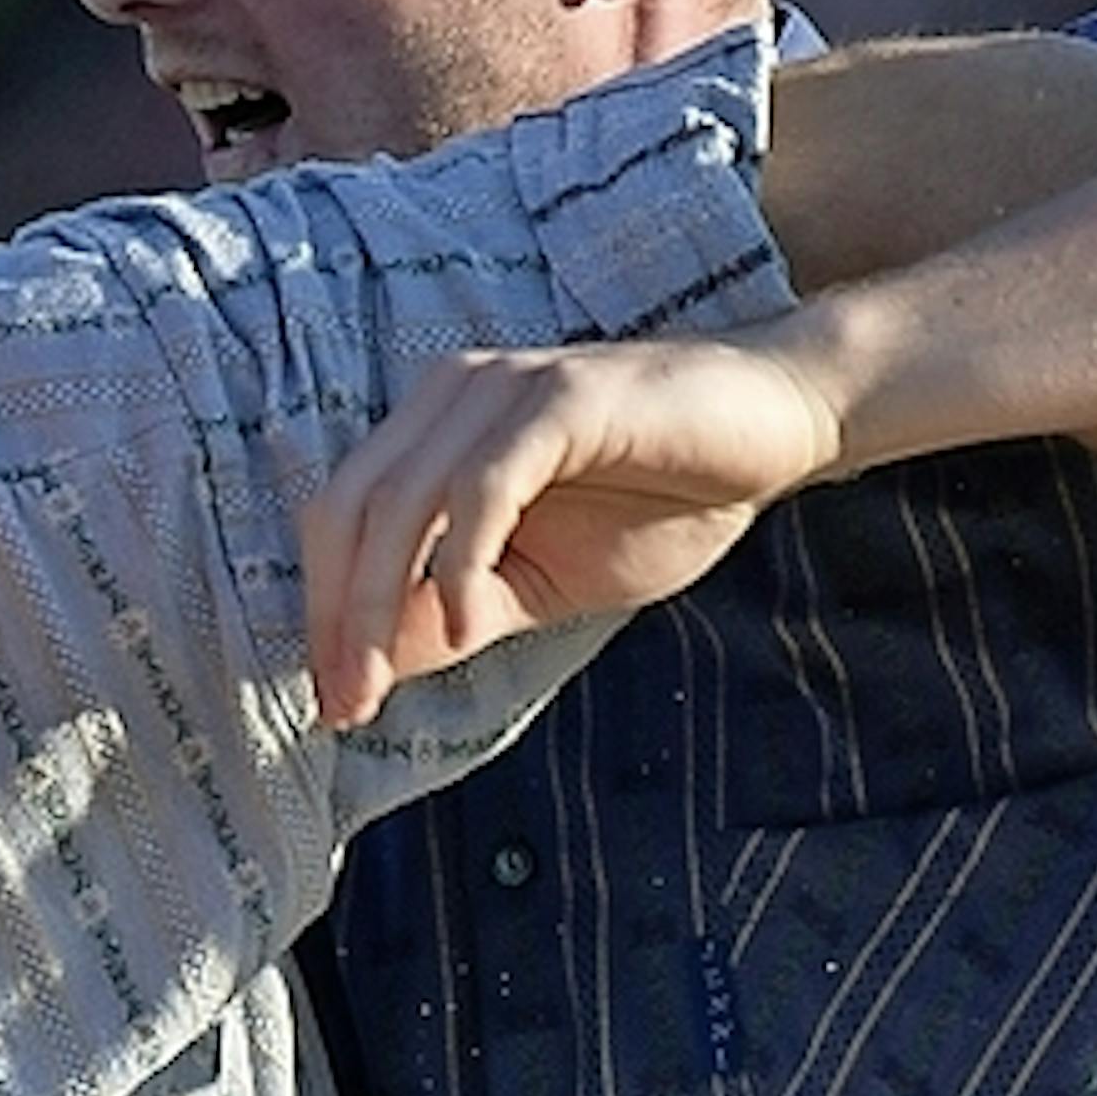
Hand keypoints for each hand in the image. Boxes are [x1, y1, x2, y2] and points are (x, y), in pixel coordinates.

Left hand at [298, 334, 847, 728]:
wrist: (773, 430)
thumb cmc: (666, 497)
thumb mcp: (543, 582)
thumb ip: (462, 614)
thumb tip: (377, 668)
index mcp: (438, 429)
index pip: (342, 517)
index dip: (323, 612)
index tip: (334, 702)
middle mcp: (454, 395)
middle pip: (350, 509)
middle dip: (336, 618)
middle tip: (347, 706)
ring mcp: (506, 389)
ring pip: (402, 498)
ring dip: (379, 602)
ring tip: (383, 683)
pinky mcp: (563, 398)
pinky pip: (484, 483)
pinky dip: (460, 558)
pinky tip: (466, 619)